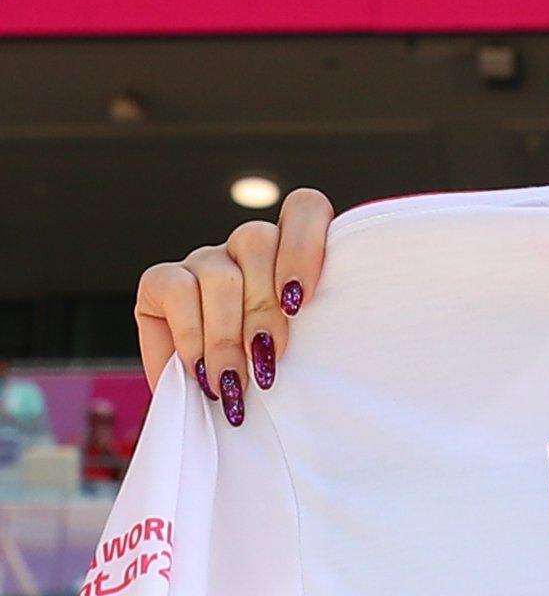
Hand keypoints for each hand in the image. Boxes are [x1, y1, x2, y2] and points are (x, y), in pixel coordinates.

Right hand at [133, 188, 335, 425]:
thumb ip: (312, 331)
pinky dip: (191, 335)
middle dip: (263, 310)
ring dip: (227, 333)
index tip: (301, 299)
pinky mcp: (161, 280)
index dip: (303, 244)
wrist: (214, 408)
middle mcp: (246, 247)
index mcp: (291, 251)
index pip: (304, 208)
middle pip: (257, 242)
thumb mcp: (302, 353)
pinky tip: (200, 369)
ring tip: (232, 379)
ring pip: (220, 272)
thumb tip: (319, 341)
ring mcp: (204, 259)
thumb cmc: (267, 376)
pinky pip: (177, 290)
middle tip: (266, 365)